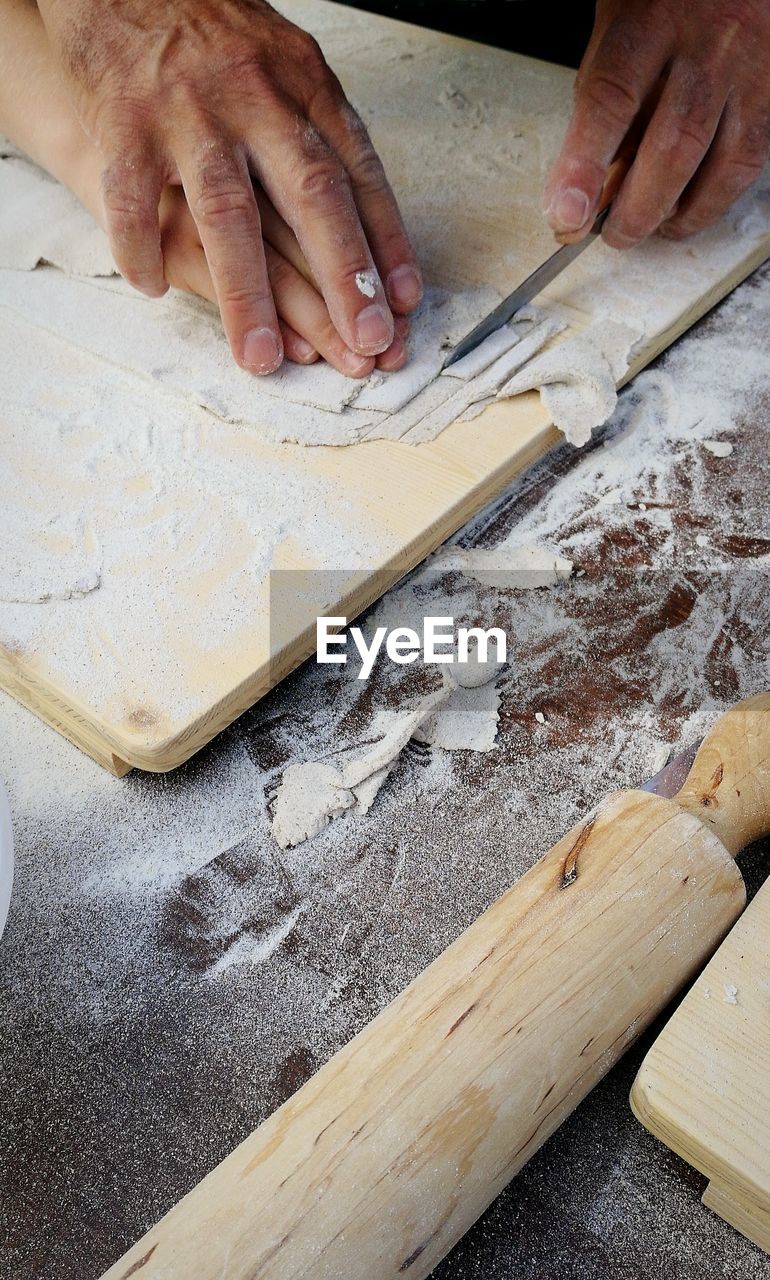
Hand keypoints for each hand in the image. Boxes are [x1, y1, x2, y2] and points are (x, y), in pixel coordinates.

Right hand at [37, 0, 422, 372]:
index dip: (386, 243)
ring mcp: (189, 110)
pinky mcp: (125, 120)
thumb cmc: (212, 33)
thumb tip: (368, 226)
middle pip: (311, 197)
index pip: (359, 174)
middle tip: (365, 343)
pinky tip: (153, 288)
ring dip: (247, 294)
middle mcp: (254, 98)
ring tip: (263, 356)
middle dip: (343, 278)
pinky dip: (140, 250)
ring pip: (228, 213)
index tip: (403, 303)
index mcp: (303, 85)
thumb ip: (321, 136)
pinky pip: (134, 200)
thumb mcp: (286, 66)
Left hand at [545, 0, 769, 247]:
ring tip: (648, 227)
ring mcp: (750, 66)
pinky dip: (714, 197)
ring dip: (679, 212)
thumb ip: (606, 98)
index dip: (584, 167)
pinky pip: (748, 161)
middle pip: (672, 145)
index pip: (611, 99)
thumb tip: (589, 181)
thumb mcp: (617, 25)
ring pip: (720, 164)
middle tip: (610, 233)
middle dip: (636, 208)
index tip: (566, 215)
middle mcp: (708, 41)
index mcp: (651, 18)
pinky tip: (688, 207)